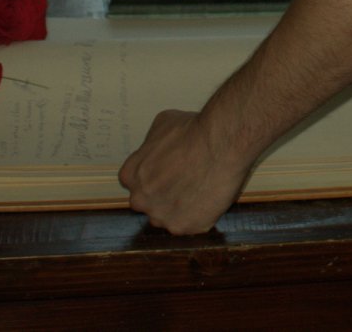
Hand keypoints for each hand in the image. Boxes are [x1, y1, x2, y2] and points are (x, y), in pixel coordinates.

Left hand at [119, 108, 248, 234]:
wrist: (220, 143)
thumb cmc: (193, 130)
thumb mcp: (164, 123)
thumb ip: (153, 143)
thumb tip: (160, 148)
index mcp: (131, 175)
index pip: (135, 182)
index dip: (154, 176)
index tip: (169, 171)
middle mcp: (140, 199)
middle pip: (148, 203)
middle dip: (162, 195)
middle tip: (186, 182)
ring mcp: (161, 216)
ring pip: (167, 218)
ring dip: (179, 208)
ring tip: (200, 191)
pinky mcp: (184, 227)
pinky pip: (190, 226)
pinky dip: (199, 216)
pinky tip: (210, 198)